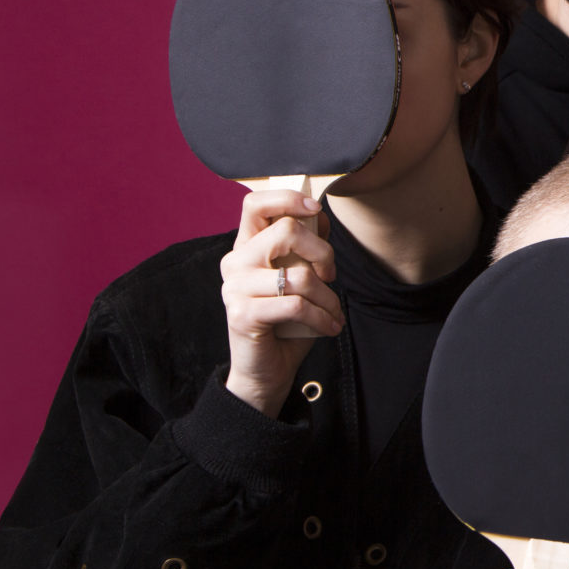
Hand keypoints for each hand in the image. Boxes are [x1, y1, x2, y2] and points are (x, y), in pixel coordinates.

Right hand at [220, 190, 342, 416]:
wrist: (267, 369)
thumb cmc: (287, 322)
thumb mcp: (301, 278)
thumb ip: (306, 247)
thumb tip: (318, 214)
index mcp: (246, 247)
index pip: (255, 204)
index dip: (288, 199)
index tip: (315, 210)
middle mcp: (235, 262)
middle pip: (286, 231)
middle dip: (323, 254)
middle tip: (331, 277)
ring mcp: (235, 288)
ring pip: (298, 275)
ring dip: (328, 297)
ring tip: (333, 312)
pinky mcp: (242, 314)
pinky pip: (296, 305)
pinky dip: (323, 317)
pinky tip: (330, 327)